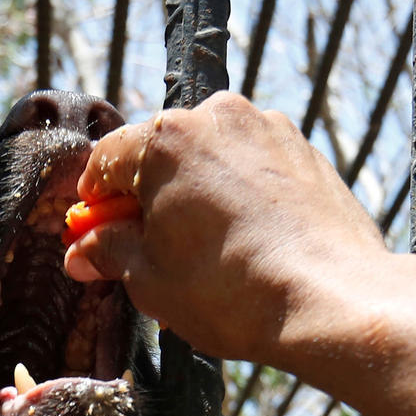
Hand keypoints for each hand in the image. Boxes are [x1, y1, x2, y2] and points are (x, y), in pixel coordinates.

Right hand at [63, 92, 413, 376]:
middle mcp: (218, 117)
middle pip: (160, 155)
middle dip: (145, 201)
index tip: (93, 234)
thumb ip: (108, 253)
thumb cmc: (233, 291)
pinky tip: (242, 245)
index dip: (93, 203)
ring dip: (193, 198)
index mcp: (166, 139)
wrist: (332, 299)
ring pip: (209, 160)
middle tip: (144, 254)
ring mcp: (268, 129)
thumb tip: (82, 252)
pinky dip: (237, 197)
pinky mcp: (305, 151)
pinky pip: (251, 168)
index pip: (106, 160)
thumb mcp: (150, 280)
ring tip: (199, 257)